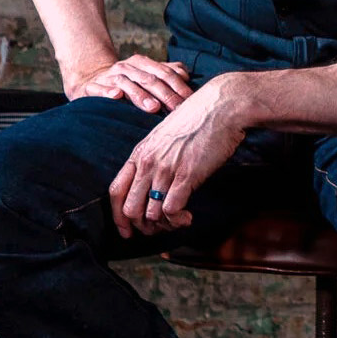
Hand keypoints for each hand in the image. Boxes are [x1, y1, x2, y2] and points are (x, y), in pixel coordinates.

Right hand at [67, 54, 192, 112]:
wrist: (91, 81)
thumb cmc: (127, 82)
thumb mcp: (146, 75)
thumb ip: (166, 73)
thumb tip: (186, 75)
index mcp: (142, 63)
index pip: (164, 73)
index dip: (178, 86)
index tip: (189, 101)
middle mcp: (126, 67)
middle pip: (149, 79)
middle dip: (165, 95)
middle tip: (176, 108)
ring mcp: (109, 77)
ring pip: (127, 84)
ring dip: (140, 95)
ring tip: (153, 107)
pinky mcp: (92, 87)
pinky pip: (100, 89)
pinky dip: (108, 92)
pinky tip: (116, 96)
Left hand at [106, 76, 250, 236]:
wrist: (221, 107)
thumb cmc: (198, 120)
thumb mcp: (165, 137)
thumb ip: (155, 158)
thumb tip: (155, 183)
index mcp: (140, 153)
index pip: (115, 192)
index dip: (118, 217)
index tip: (128, 231)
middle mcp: (147, 162)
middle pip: (130, 209)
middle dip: (143, 226)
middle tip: (160, 229)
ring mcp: (165, 169)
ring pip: (151, 214)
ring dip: (164, 225)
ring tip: (178, 221)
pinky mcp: (186, 175)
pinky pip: (171, 210)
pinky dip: (178, 220)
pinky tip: (188, 217)